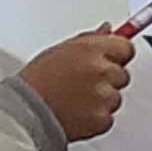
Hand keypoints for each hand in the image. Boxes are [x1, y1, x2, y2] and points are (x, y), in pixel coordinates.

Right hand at [18, 28, 135, 142]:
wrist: (25, 112)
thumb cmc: (37, 81)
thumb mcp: (60, 50)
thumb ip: (90, 40)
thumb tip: (108, 30)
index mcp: (91, 50)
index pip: (126, 48)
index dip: (117, 55)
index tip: (111, 60)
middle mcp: (101, 71)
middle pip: (122, 74)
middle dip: (108, 79)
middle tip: (84, 83)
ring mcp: (104, 97)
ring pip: (116, 98)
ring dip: (102, 100)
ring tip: (76, 100)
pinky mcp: (102, 120)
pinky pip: (108, 118)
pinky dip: (96, 118)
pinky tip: (78, 113)